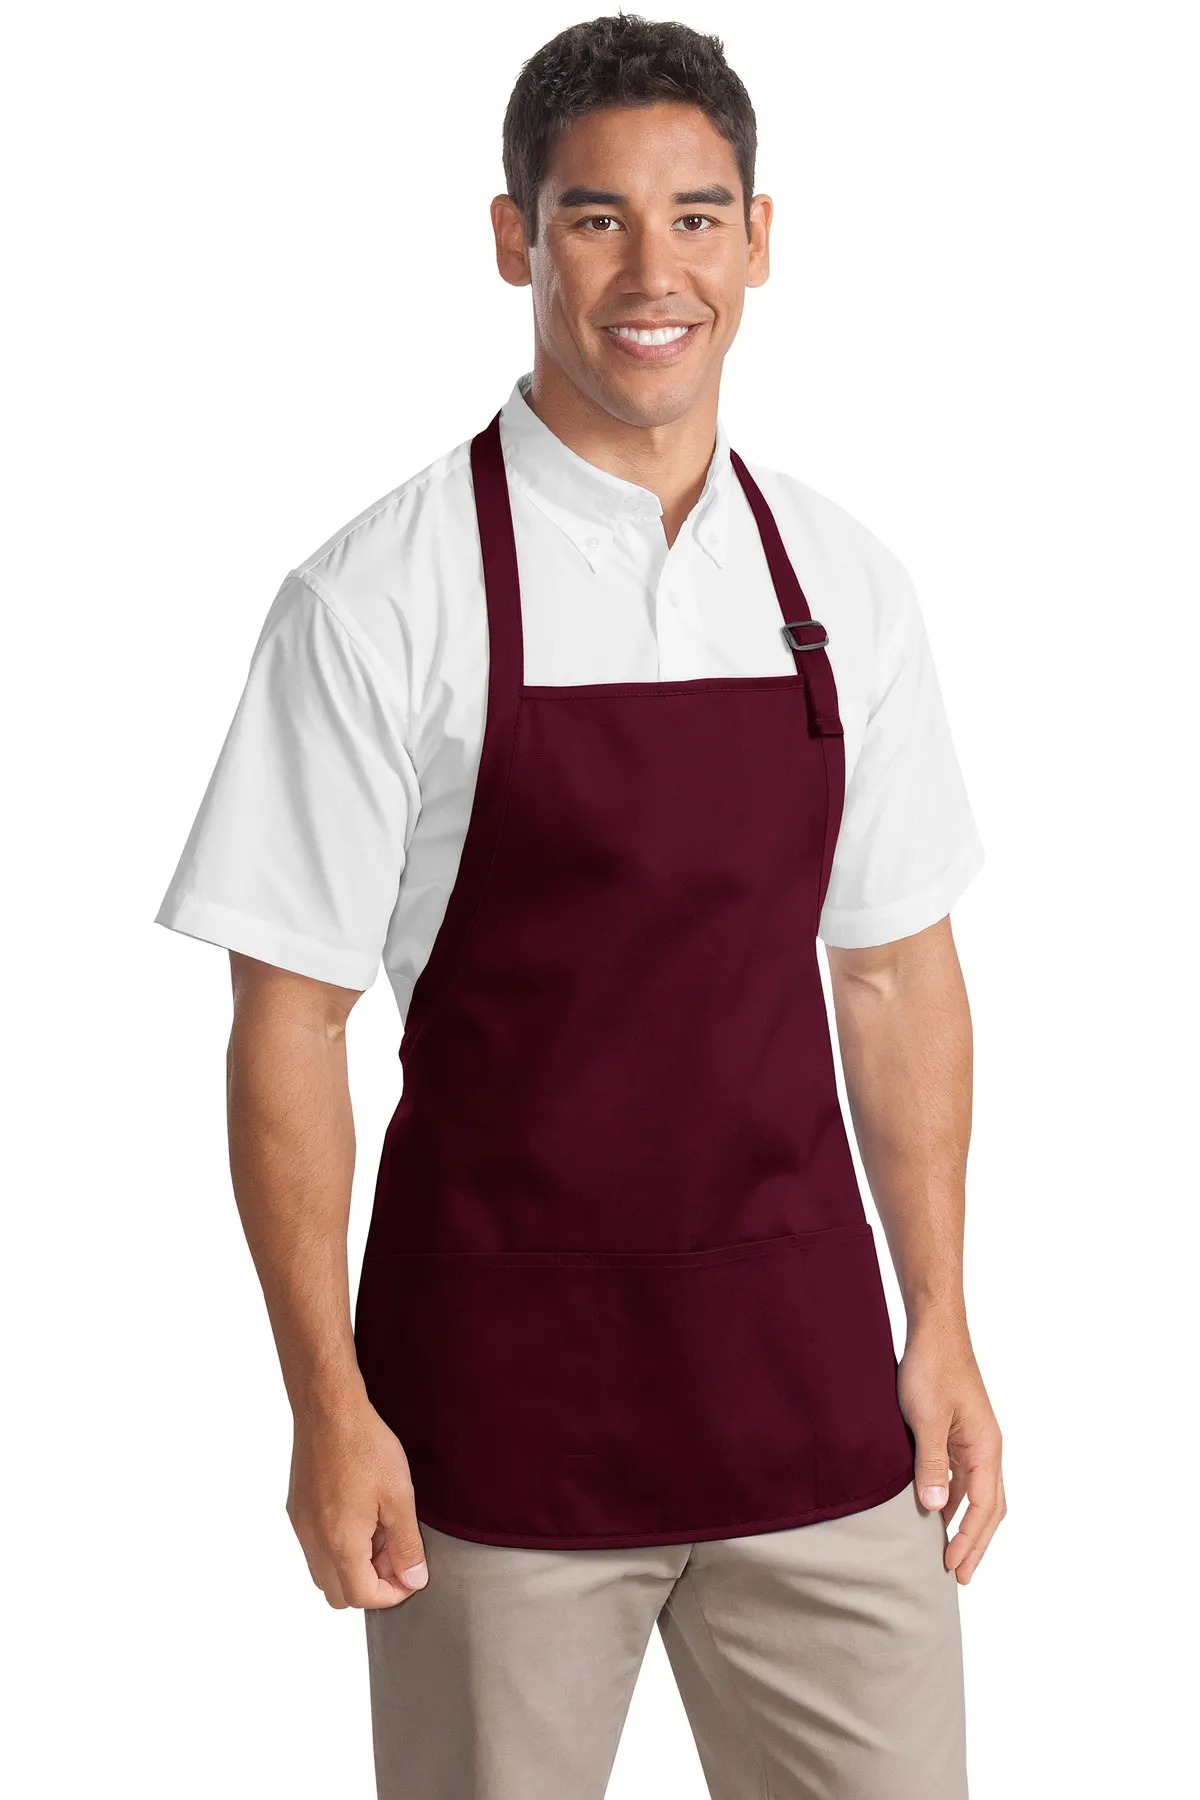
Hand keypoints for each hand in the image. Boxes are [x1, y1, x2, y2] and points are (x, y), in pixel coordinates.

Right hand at [286, 1389, 428, 1608]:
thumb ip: (406, 1545)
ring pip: (324, 1573)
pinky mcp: (296, 1510)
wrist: (328, 1410)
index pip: (363, 1597)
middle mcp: (313, 1542)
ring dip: (353, 1566)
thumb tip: (413, 1579)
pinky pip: (314, 1548)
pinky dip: (337, 1547)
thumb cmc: (365, 1447)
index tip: (411, 1574)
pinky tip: (359, 1514)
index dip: (392, 1594)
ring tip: (379, 1530)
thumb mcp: (399, 1496)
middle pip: (340, 1594)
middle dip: (371, 1584)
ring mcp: (301, 1527)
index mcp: (340, 1544)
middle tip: (395, 1553)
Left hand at [898, 1316, 1004, 1583]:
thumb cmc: (933, 1368)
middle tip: (957, 1574)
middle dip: (975, 1542)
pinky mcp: (960, 1430)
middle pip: (989, 1507)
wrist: (934, 1329)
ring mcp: (974, 1439)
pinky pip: (962, 1475)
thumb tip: (934, 1510)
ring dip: (964, 1522)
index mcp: (986, 1448)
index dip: (969, 1541)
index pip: (984, 1508)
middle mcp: (987, 1447)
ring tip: (947, 1550)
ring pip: (976, 1492)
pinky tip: (935, 1508)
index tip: (953, 1568)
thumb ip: (931, 1464)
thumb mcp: (926, 1419)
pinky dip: (952, 1498)